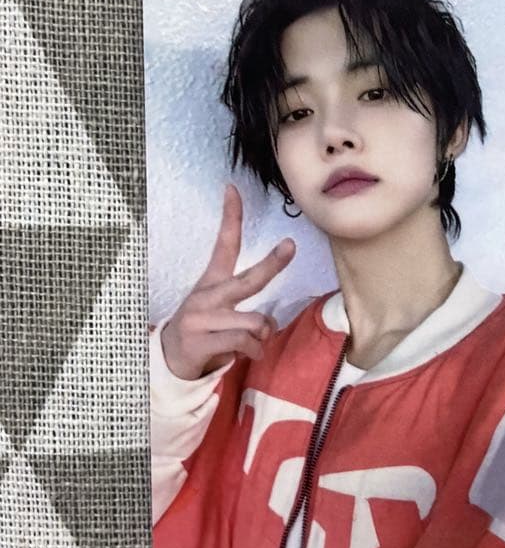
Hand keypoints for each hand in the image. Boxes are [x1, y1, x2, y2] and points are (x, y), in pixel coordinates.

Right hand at [160, 184, 295, 379]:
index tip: (232, 188)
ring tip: (254, 343)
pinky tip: (244, 354)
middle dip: (273, 263)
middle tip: (290, 246)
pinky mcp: (202, 341)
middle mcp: (208, 296)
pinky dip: (254, 352)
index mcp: (213, 281)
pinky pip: (245, 343)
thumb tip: (268, 327)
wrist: (171, 359)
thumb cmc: (205, 330)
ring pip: (255, 322)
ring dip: (263, 336)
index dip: (230, 216)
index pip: (224, 244)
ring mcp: (204, 318)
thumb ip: (246, 312)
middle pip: (249, 279)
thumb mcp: (220, 311)